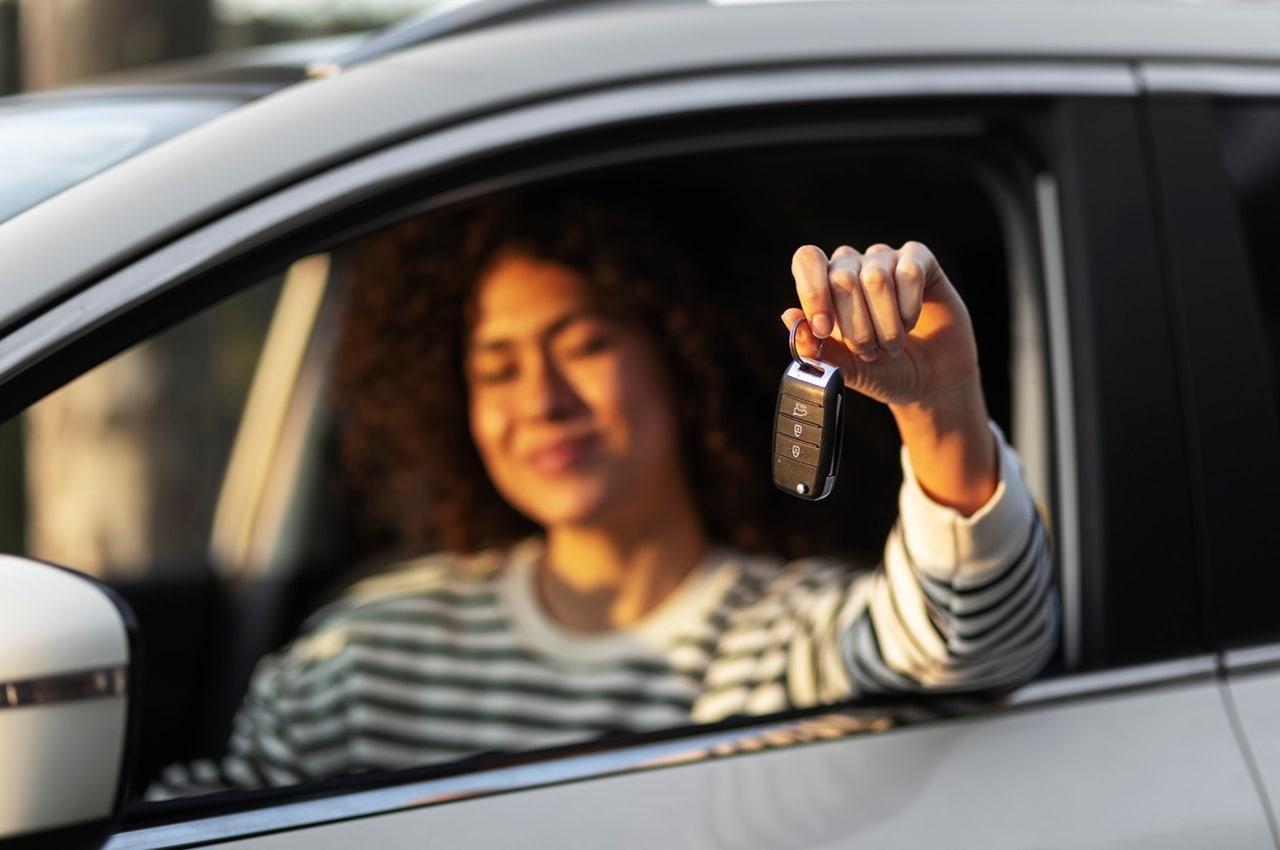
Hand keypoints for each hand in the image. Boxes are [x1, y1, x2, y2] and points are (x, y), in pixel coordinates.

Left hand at [783, 242, 979, 407]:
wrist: (928, 381)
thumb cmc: (881, 371)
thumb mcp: (845, 369)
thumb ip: (815, 348)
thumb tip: (789, 316)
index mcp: (824, 285)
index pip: (807, 260)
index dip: (813, 293)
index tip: (825, 331)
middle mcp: (852, 265)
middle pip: (842, 277)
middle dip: (857, 327)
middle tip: (868, 353)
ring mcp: (886, 260)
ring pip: (876, 278)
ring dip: (886, 324)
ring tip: (892, 345)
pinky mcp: (920, 260)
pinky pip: (910, 272)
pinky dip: (910, 308)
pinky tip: (911, 322)